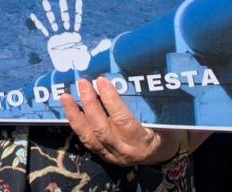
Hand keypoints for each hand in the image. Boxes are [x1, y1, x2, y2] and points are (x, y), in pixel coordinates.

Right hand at [30, 0, 109, 72]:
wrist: (69, 68)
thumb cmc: (80, 61)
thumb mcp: (90, 54)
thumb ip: (98, 47)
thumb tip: (108, 42)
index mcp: (75, 34)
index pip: (77, 19)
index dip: (78, 10)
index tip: (78, 0)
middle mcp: (65, 32)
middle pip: (65, 18)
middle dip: (63, 8)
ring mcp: (57, 36)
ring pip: (53, 21)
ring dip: (49, 12)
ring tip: (45, 2)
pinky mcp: (50, 41)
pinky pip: (43, 31)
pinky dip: (38, 23)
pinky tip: (33, 15)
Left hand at [62, 77, 186, 165]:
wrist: (161, 153)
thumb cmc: (165, 130)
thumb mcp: (165, 118)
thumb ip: (149, 103)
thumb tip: (136, 75)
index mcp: (143, 142)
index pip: (124, 121)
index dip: (111, 101)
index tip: (101, 81)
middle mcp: (125, 151)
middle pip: (102, 129)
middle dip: (89, 104)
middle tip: (83, 82)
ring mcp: (112, 155)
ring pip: (89, 137)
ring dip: (75, 115)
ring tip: (66, 96)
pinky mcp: (102, 156)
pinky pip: (86, 140)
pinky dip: (76, 123)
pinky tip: (69, 108)